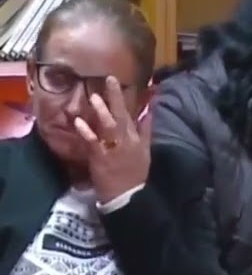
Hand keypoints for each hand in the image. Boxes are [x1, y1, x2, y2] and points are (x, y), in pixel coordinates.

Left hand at [72, 76, 150, 203]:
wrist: (128, 195)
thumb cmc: (135, 174)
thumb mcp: (145, 151)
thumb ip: (146, 131)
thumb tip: (148, 113)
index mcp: (137, 139)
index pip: (133, 115)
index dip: (127, 99)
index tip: (121, 82)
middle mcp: (127, 140)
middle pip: (122, 115)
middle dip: (116, 97)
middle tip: (109, 79)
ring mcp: (114, 148)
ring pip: (109, 126)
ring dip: (102, 111)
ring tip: (94, 97)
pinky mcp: (101, 156)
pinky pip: (93, 142)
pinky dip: (86, 132)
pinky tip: (78, 122)